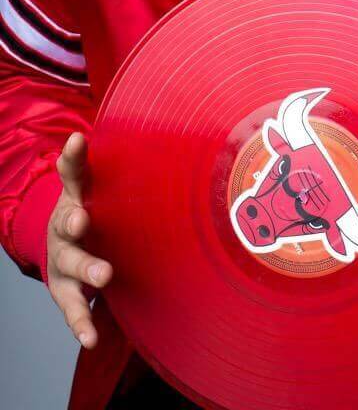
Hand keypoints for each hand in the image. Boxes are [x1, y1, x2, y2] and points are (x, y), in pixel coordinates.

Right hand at [47, 131, 113, 348]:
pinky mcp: (65, 289)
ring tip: (103, 276)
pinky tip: (90, 337)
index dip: (73, 157)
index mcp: (76, 196)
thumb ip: (129, 166)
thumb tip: (178, 137)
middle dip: (73, 223)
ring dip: (85, 269)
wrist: (68, 240)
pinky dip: (80, 322)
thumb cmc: (99, 208)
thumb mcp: (105, 185)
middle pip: (66, 222)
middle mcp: (64, 225)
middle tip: (82, 222)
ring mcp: (62, 258)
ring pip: (69, 265)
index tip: (77, 141)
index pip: (72, 171)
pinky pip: (71, 308)